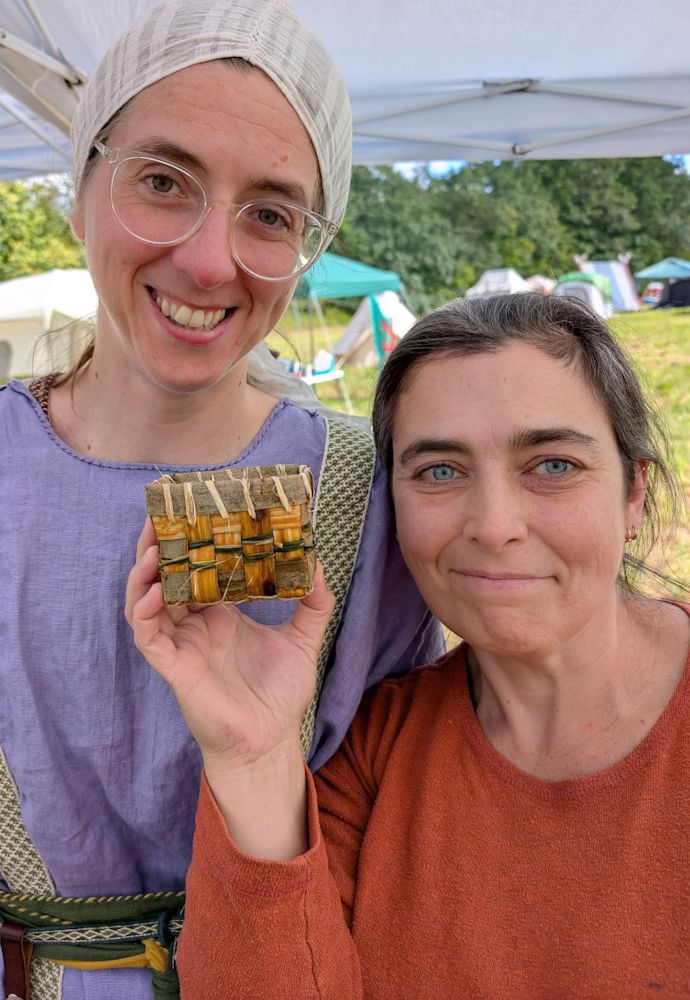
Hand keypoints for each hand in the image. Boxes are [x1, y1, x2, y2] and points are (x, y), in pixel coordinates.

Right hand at [125, 519, 334, 771]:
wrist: (270, 742)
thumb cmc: (280, 695)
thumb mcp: (304, 640)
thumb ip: (314, 603)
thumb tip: (319, 564)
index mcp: (220, 615)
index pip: (197, 570)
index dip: (191, 543)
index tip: (195, 509)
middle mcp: (196, 625)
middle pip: (165, 577)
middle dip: (159, 546)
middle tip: (161, 514)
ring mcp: (181, 644)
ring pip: (147, 600)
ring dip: (144, 572)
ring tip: (153, 544)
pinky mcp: (172, 666)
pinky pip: (148, 634)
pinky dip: (145, 609)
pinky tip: (152, 590)